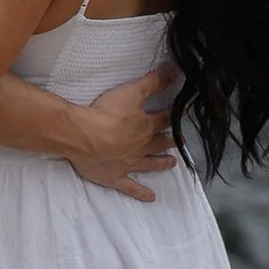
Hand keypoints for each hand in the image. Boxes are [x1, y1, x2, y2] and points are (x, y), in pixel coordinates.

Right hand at [66, 65, 181, 202]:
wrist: (84, 137)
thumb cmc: (107, 113)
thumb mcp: (132, 91)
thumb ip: (153, 82)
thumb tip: (174, 70)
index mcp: (145, 126)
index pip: (164, 120)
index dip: (175, 115)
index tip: (184, 113)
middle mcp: (141, 146)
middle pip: (159, 143)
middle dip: (170, 141)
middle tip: (181, 141)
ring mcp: (129, 163)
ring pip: (150, 163)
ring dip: (161, 163)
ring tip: (172, 163)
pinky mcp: (115, 177)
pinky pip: (131, 187)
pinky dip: (141, 193)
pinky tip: (151, 197)